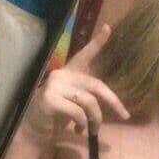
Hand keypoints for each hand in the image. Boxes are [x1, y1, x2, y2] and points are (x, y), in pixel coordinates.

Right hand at [24, 23, 129, 139]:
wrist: (34, 128)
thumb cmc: (57, 115)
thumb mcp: (76, 104)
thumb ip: (89, 99)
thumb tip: (115, 108)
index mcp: (69, 72)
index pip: (85, 54)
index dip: (97, 42)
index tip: (108, 28)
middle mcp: (62, 74)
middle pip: (96, 85)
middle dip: (113, 101)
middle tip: (124, 115)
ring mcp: (54, 86)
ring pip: (89, 101)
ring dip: (95, 119)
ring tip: (91, 129)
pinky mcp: (50, 99)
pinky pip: (77, 112)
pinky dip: (83, 124)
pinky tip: (79, 130)